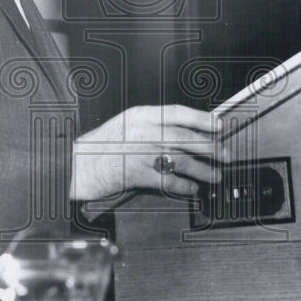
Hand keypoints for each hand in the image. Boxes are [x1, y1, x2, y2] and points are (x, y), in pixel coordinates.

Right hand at [70, 105, 227, 203]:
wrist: (75, 165)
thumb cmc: (100, 147)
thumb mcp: (126, 125)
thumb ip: (152, 126)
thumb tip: (185, 132)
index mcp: (141, 115)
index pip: (179, 112)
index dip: (202, 118)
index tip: (219, 125)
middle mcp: (142, 131)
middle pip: (185, 137)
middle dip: (210, 146)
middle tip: (225, 154)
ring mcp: (140, 152)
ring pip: (180, 159)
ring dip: (202, 169)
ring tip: (215, 175)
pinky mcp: (136, 174)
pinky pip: (167, 181)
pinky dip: (183, 186)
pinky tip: (191, 188)